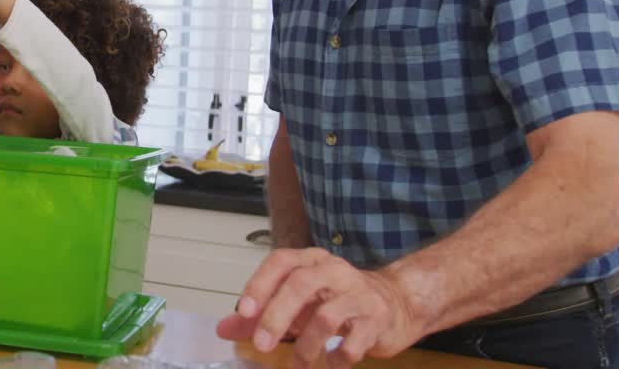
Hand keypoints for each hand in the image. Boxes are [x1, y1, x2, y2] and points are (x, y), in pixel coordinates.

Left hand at [215, 248, 421, 368]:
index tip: (244, 311)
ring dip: (305, 348)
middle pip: (301, 285)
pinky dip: (336, 359)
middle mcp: (335, 271)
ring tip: (297, 365)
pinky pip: (353, 343)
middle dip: (277, 317)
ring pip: (326, 318)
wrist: (395, 303)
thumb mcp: (298, 302)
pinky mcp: (377, 320)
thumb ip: (260, 313)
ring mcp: (359, 294)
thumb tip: (223, 328)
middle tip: (262, 345)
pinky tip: (329, 363)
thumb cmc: (336, 299)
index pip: (281, 261)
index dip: (260, 284)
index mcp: (311, 260)